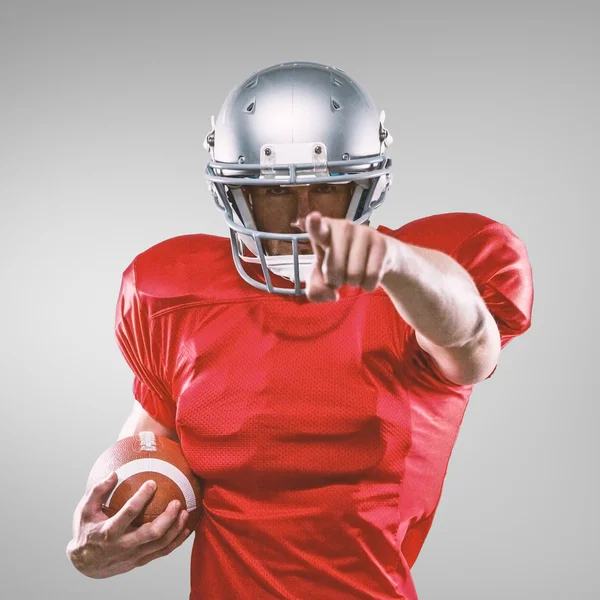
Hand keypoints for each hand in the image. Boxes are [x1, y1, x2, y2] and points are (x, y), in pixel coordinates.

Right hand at [66, 472, 190, 578]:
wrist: (85, 564)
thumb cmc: (86, 531)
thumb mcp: (84, 510)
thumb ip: (98, 491)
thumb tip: (114, 473)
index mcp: (109, 531)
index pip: (129, 513)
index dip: (142, 498)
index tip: (153, 482)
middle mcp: (123, 545)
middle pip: (151, 533)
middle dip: (167, 518)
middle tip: (176, 502)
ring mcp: (133, 555)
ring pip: (160, 544)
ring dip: (175, 529)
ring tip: (185, 513)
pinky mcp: (140, 561)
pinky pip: (162, 552)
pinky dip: (176, 542)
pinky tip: (186, 529)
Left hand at [293, 212, 395, 301]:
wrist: (377, 258)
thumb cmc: (342, 263)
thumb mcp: (323, 277)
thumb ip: (316, 289)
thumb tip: (331, 294)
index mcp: (324, 231)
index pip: (317, 228)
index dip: (314, 225)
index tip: (313, 218)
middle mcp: (343, 227)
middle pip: (333, 269)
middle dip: (335, 280)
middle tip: (340, 273)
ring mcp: (364, 232)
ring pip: (353, 275)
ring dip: (353, 283)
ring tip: (354, 272)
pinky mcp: (382, 243)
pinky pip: (371, 276)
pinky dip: (368, 285)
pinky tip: (368, 275)